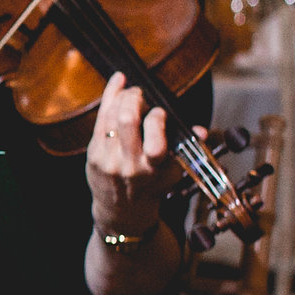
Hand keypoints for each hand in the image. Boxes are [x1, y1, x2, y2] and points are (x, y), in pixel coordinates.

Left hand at [82, 71, 182, 229]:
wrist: (122, 210)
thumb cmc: (152, 186)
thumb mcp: (174, 172)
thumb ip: (187, 149)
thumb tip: (201, 131)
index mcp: (152, 169)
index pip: (155, 138)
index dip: (158, 118)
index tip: (159, 113)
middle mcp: (128, 164)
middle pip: (127, 119)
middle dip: (135, 98)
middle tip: (140, 94)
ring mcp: (108, 159)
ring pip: (111, 115)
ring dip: (121, 96)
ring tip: (130, 93)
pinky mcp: (93, 154)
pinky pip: (99, 119)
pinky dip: (109, 97)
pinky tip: (117, 83)